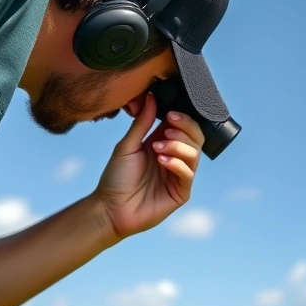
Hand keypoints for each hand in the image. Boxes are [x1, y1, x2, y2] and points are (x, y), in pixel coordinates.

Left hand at [92, 93, 203, 240]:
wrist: (110, 208)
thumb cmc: (116, 178)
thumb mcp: (127, 146)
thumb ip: (142, 123)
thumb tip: (151, 97)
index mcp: (164, 145)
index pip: (184, 127)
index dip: (182, 119)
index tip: (170, 113)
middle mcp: (175, 159)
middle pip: (196, 138)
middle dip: (184, 130)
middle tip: (166, 131)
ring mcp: (179, 176)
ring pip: (195, 154)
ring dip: (178, 146)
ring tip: (158, 148)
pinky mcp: (181, 193)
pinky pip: (188, 174)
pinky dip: (177, 164)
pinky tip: (162, 161)